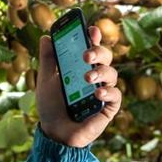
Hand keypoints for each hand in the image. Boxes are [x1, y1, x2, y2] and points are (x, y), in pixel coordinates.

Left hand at [36, 26, 121, 147]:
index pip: (91, 47)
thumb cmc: (51, 106)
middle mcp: (94, 77)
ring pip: (112, 73)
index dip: (93, 37)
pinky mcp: (108, 108)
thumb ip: (48, 60)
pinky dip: (108, 92)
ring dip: (101, 72)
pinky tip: (97, 94)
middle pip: (105, 57)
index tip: (91, 29)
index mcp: (80, 68)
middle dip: (98, 51)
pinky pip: (116, 95)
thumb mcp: (46, 80)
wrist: (54, 133)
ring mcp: (103, 91)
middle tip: (86, 55)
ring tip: (87, 77)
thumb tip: (46, 37)